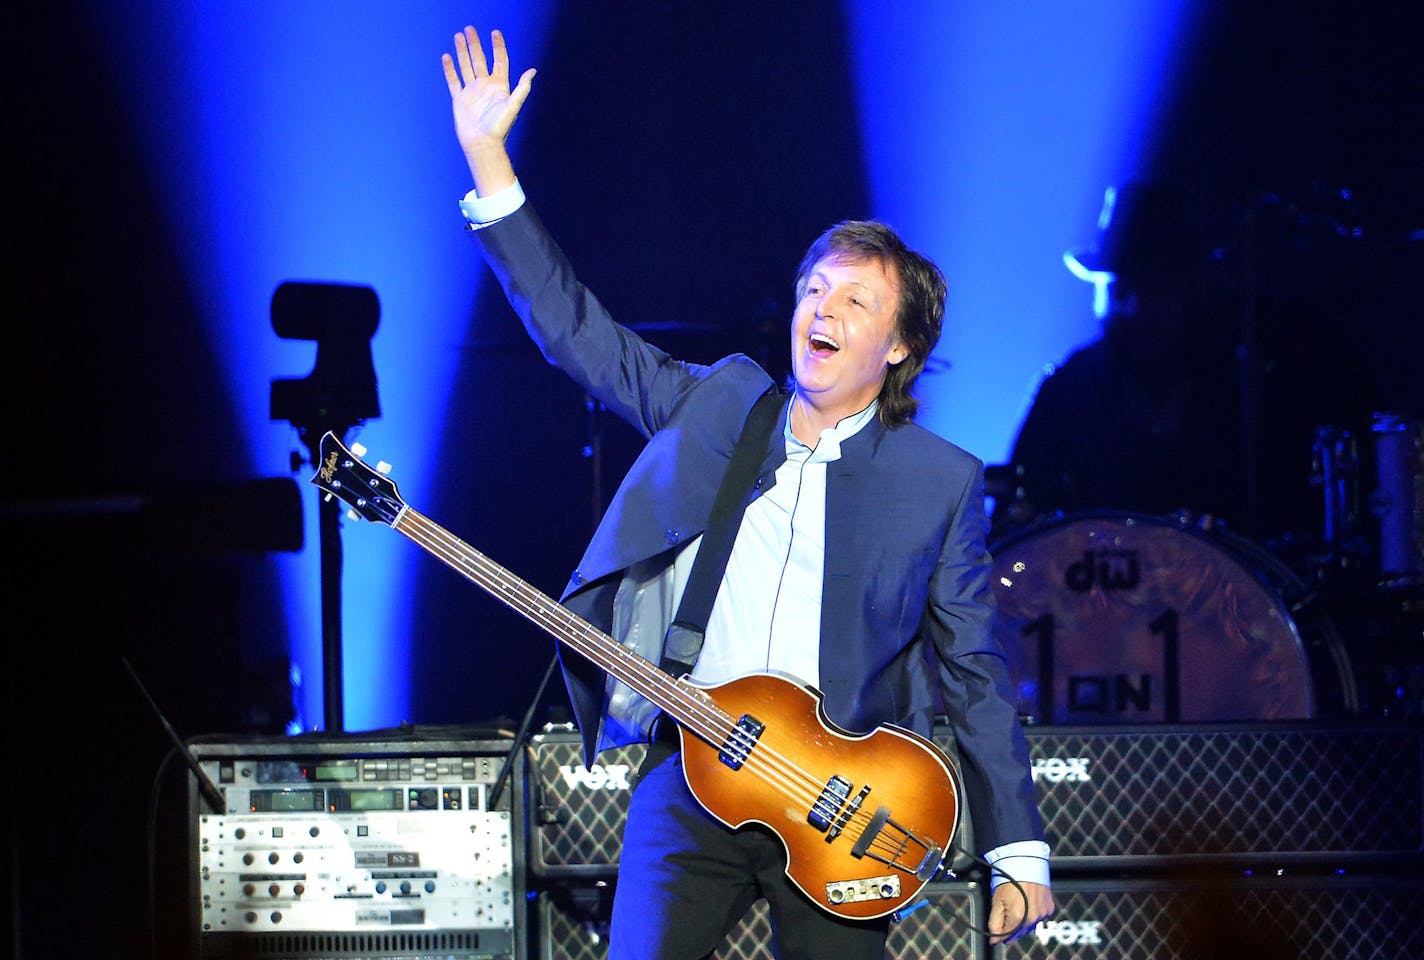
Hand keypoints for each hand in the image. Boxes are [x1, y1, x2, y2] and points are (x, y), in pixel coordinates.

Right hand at [441, 26, 535, 193]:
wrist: (482, 144)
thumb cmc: (499, 128)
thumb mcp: (513, 106)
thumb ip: (522, 88)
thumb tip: (532, 71)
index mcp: (499, 86)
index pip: (499, 61)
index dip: (498, 46)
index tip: (495, 33)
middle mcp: (485, 86)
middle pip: (480, 59)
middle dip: (475, 44)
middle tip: (470, 29)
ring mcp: (472, 91)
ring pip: (466, 66)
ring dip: (462, 51)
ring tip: (458, 36)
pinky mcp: (460, 99)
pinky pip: (454, 81)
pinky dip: (450, 69)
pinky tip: (447, 57)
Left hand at [988, 880, 1053, 945]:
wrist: (1025, 863)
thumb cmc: (1010, 879)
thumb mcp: (996, 901)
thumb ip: (994, 923)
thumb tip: (994, 940)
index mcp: (1018, 919)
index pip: (1006, 938)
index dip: (999, 934)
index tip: (997, 927)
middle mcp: (1032, 919)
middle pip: (1018, 934)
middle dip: (1011, 927)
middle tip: (1006, 911)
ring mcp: (1042, 914)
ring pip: (1029, 927)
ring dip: (1023, 921)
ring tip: (1017, 903)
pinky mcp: (1049, 908)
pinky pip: (1039, 917)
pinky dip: (1033, 913)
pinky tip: (1027, 902)